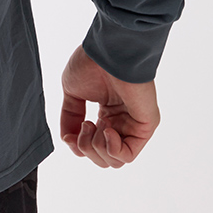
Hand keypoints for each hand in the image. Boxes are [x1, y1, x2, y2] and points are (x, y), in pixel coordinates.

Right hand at [59, 44, 159, 168]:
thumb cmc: (92, 63)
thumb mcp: (72, 93)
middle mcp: (121, 123)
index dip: (78, 146)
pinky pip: (127, 155)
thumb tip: (68, 140)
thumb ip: (69, 119)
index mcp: (107, 115)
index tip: (72, 131)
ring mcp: (133, 126)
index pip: (93, 147)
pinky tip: (106, 129)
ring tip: (94, 124)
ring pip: (114, 161)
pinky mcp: (144, 127)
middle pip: (103, 159)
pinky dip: (112, 149)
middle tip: (85, 125)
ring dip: (96, 147)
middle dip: (87, 149)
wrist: (108, 51)